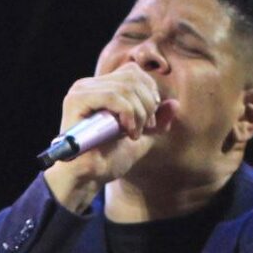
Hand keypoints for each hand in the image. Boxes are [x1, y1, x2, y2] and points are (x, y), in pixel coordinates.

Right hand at [43, 65, 174, 210]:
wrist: (86, 179)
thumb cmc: (106, 162)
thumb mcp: (140, 139)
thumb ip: (156, 121)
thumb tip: (175, 103)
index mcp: (101, 88)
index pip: (134, 73)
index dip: (149, 93)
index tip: (149, 122)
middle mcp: (88, 85)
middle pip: (133, 76)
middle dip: (147, 104)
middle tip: (145, 129)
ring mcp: (81, 91)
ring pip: (126, 86)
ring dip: (138, 112)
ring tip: (134, 134)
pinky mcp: (76, 101)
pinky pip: (113, 96)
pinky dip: (127, 113)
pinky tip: (127, 132)